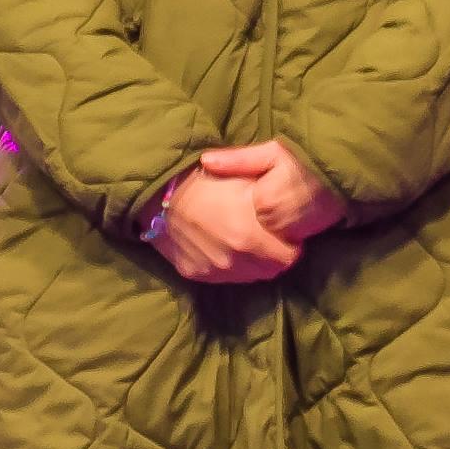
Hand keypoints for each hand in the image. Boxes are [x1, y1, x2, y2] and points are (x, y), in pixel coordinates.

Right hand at [144, 140, 343, 283]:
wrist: (158, 189)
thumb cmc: (206, 177)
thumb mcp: (244, 171)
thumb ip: (272, 189)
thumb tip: (291, 200)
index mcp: (248, 236)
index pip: (288, 258)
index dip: (290, 244)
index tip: (284, 233)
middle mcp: (231, 260)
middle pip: (270, 271)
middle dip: (273, 255)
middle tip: (267, 237)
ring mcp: (212, 270)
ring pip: (247, 277)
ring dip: (252, 263)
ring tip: (247, 242)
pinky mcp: (194, 273)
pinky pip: (223, 277)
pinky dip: (229, 266)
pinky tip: (225, 247)